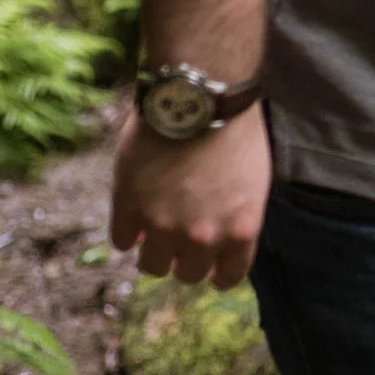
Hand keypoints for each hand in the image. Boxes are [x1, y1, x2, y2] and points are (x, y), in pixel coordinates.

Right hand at [110, 107, 271, 288]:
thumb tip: (222, 239)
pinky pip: (120, 240)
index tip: (213, 268)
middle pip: (188, 274)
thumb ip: (237, 217)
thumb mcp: (254, 180)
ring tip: (154, 236)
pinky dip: (127, 232)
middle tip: (182, 244)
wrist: (199, 97)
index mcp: (240, 231)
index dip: (219, 273)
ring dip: (154, 254)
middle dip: (186, 261)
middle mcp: (201, 237)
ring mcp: (161, 225)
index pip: (229, 276)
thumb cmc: (236, 129)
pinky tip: (133, 218)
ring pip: (151, 266)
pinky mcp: (128, 207)